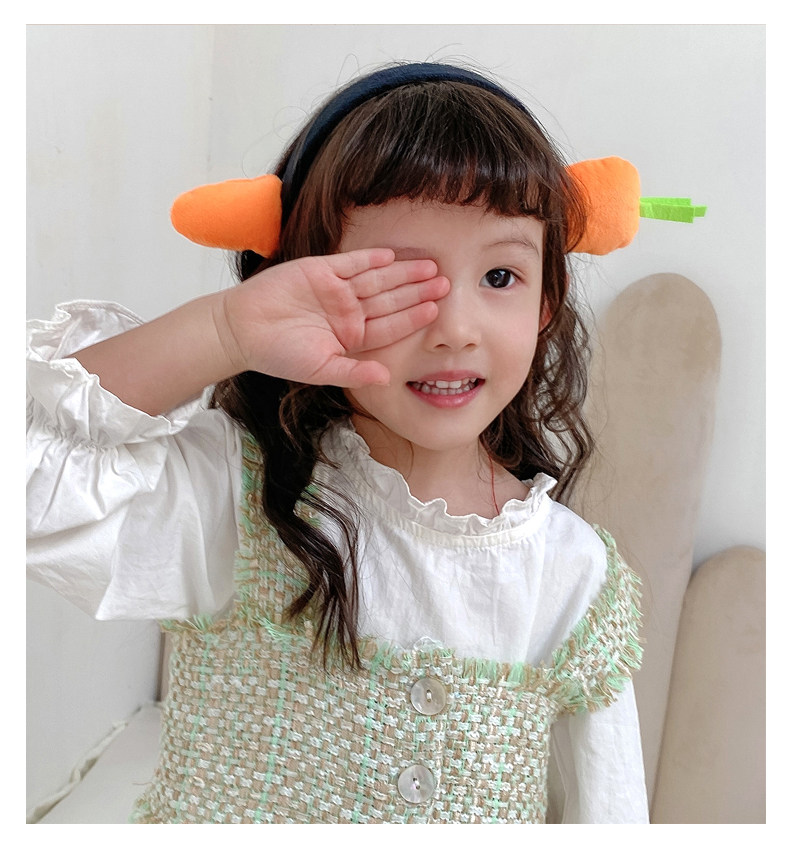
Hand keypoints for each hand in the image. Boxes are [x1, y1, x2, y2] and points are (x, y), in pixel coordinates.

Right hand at [215, 248, 448, 387]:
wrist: (241, 330)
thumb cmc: (278, 355)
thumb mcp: (319, 369)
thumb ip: (354, 372)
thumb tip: (385, 378)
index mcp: (352, 337)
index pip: (390, 326)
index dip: (413, 318)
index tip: (436, 311)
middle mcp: (349, 312)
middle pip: (390, 300)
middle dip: (417, 291)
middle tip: (445, 283)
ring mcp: (336, 290)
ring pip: (376, 280)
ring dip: (402, 273)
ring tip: (429, 267)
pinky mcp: (319, 270)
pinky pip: (350, 263)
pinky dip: (369, 258)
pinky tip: (391, 256)